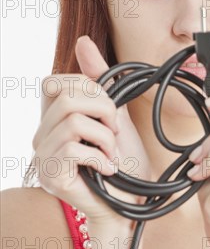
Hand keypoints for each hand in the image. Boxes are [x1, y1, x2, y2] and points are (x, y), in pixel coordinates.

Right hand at [32, 36, 150, 228]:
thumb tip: (83, 42)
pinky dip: (101, 156)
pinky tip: (108, 169)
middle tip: (115, 134)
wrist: (129, 206)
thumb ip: (98, 83)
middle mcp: (42, 136)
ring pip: (72, 120)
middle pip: (65, 97)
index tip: (109, 113)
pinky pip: (74, 147)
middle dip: (102, 110)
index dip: (88, 89)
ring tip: (112, 154)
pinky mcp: (51, 175)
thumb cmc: (123, 165)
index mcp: (53, 120)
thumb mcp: (114, 117)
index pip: (56, 83)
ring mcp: (43, 156)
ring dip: (105, 137)